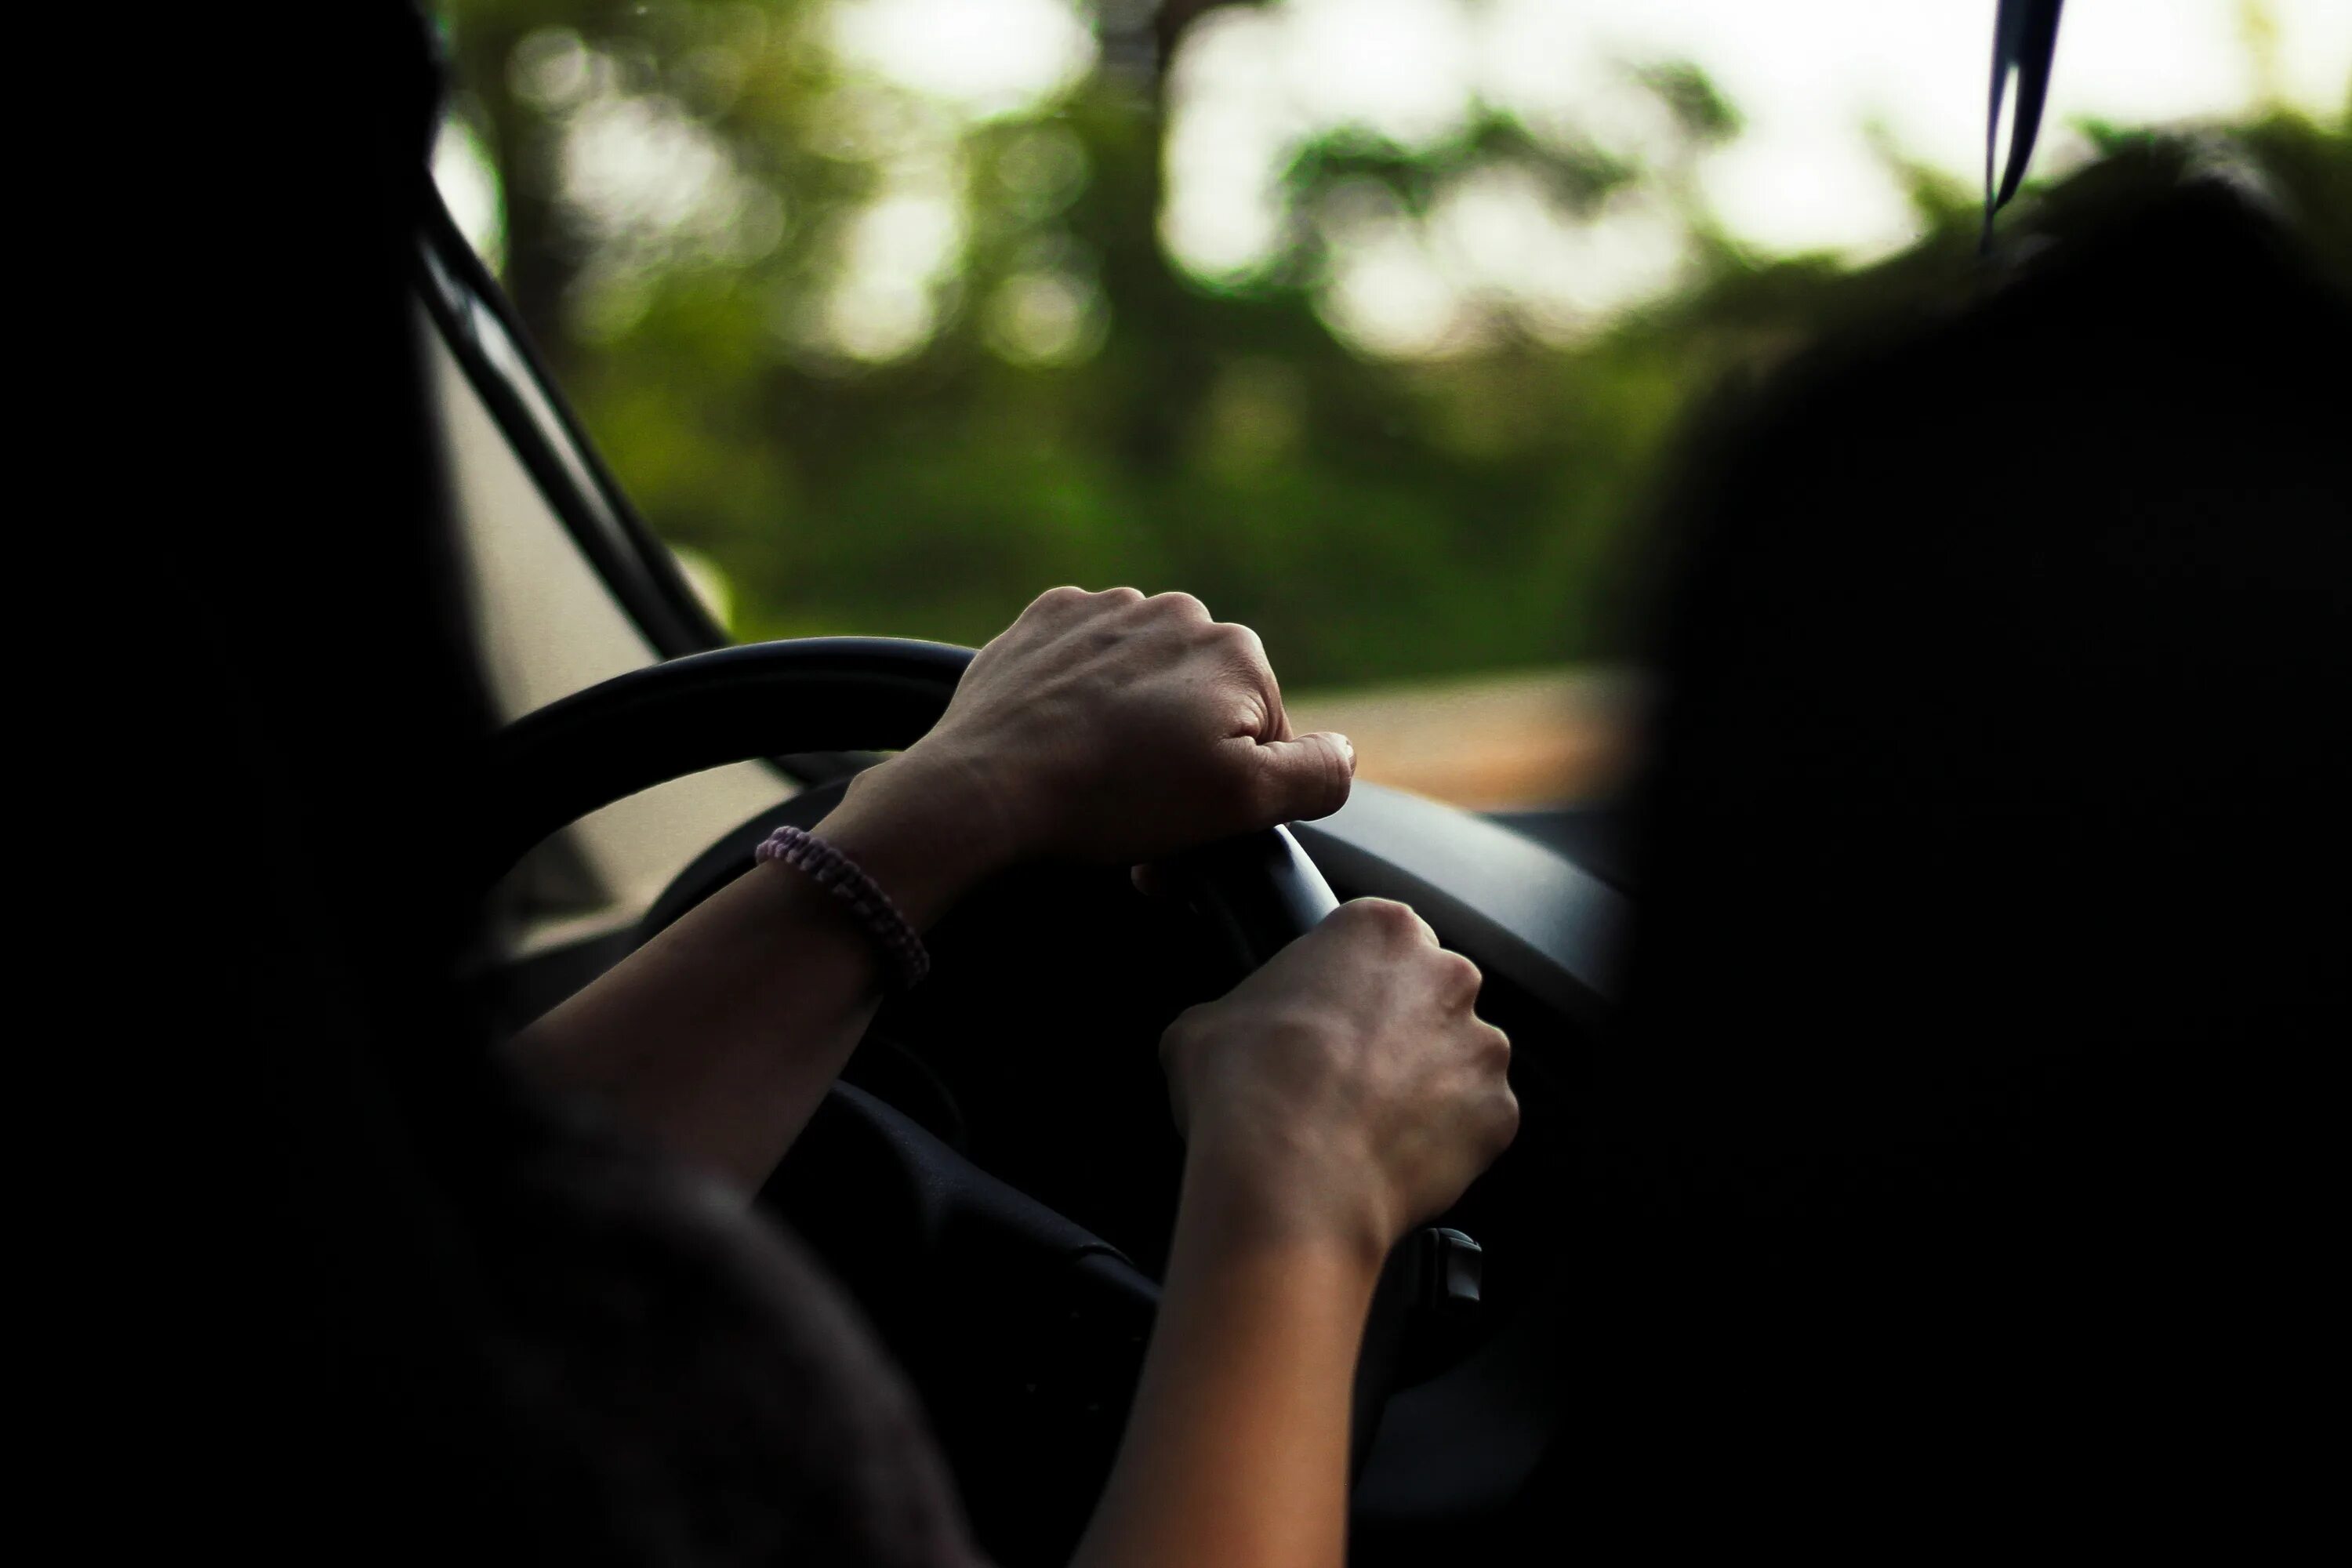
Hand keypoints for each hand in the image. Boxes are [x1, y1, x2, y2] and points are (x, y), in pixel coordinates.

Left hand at [889, 586, 1354, 867]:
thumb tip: (1345, 752)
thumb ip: (1318, 774)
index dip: (1232, 795)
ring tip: (1094, 783)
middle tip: (1140, 817)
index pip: (1265, 738)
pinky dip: (1079, 702)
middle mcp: (1177, 611)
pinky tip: (1060, 744)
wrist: (984, 787)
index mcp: (1237, 651)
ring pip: (1144, 685)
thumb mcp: (1243, 804)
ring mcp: (1105, 609)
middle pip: (1204, 706)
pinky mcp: (1044, 622)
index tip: (1189, 830)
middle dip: (1183, 760)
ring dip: (1132, 731)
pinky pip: (1083, 665)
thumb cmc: (1116, 799)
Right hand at [1158, 898, 1517, 1262]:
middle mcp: (1446, 975)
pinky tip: (1393, 1156)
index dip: (1346, 982)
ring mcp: (1482, 1046)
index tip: (1326, 1014)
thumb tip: (1228, 1035)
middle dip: (1396, 1028)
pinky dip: (1444, 1139)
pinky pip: (1474, 1122)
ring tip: (1367, 1123)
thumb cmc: (1246, 1090)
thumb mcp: (1203, 1024)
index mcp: (1380, 929)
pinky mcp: (1499, 1113)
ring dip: (1425, 1082)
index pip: (1374, 940)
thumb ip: (1237, 1010)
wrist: (1288, 1182)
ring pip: (1458, 1058)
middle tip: (1344, 1072)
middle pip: (1428, 993)